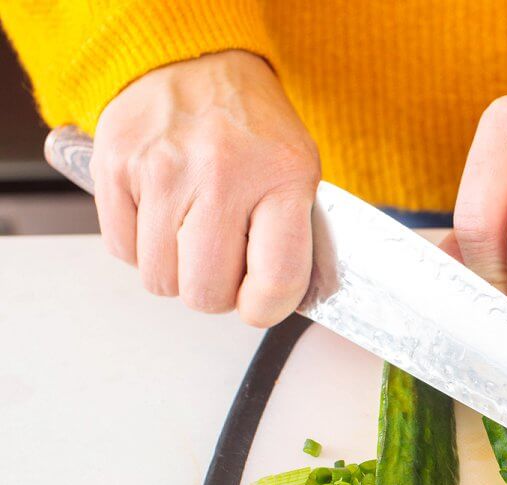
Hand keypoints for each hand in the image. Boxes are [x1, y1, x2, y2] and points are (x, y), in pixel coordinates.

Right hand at [92, 50, 319, 326]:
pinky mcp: (115, 167)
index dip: (265, 309)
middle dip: (215, 292)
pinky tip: (162, 215)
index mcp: (282, 179)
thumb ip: (294, 239)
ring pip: (160, 279)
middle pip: (205, 293)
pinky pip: (122, 250)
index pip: (275, 280)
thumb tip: (279, 303)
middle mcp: (222, 175)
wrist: (196, 62)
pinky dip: (142, 246)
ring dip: (177, 270)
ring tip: (192, 232)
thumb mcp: (299, 173)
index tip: (259, 303)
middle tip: (223, 264)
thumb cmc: (252, 128)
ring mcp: (163, 171)